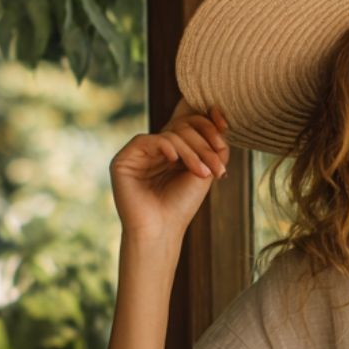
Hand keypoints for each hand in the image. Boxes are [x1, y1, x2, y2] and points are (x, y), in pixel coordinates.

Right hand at [109, 99, 230, 242]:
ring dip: (191, 152)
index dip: (207, 123)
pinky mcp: (124, 160)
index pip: (189, 124)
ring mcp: (139, 154)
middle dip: (203, 144)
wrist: (161, 230)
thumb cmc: (182, 205)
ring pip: (170, 134)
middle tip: (216, 167)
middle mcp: (155, 149)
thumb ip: (214, 147)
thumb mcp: (205, 172)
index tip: (224, 129)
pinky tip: (174, 160)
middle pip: (182, 127)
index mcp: (173, 151)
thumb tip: (219, 119)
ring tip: (203, 173)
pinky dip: (165, 146)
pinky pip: (147, 140)